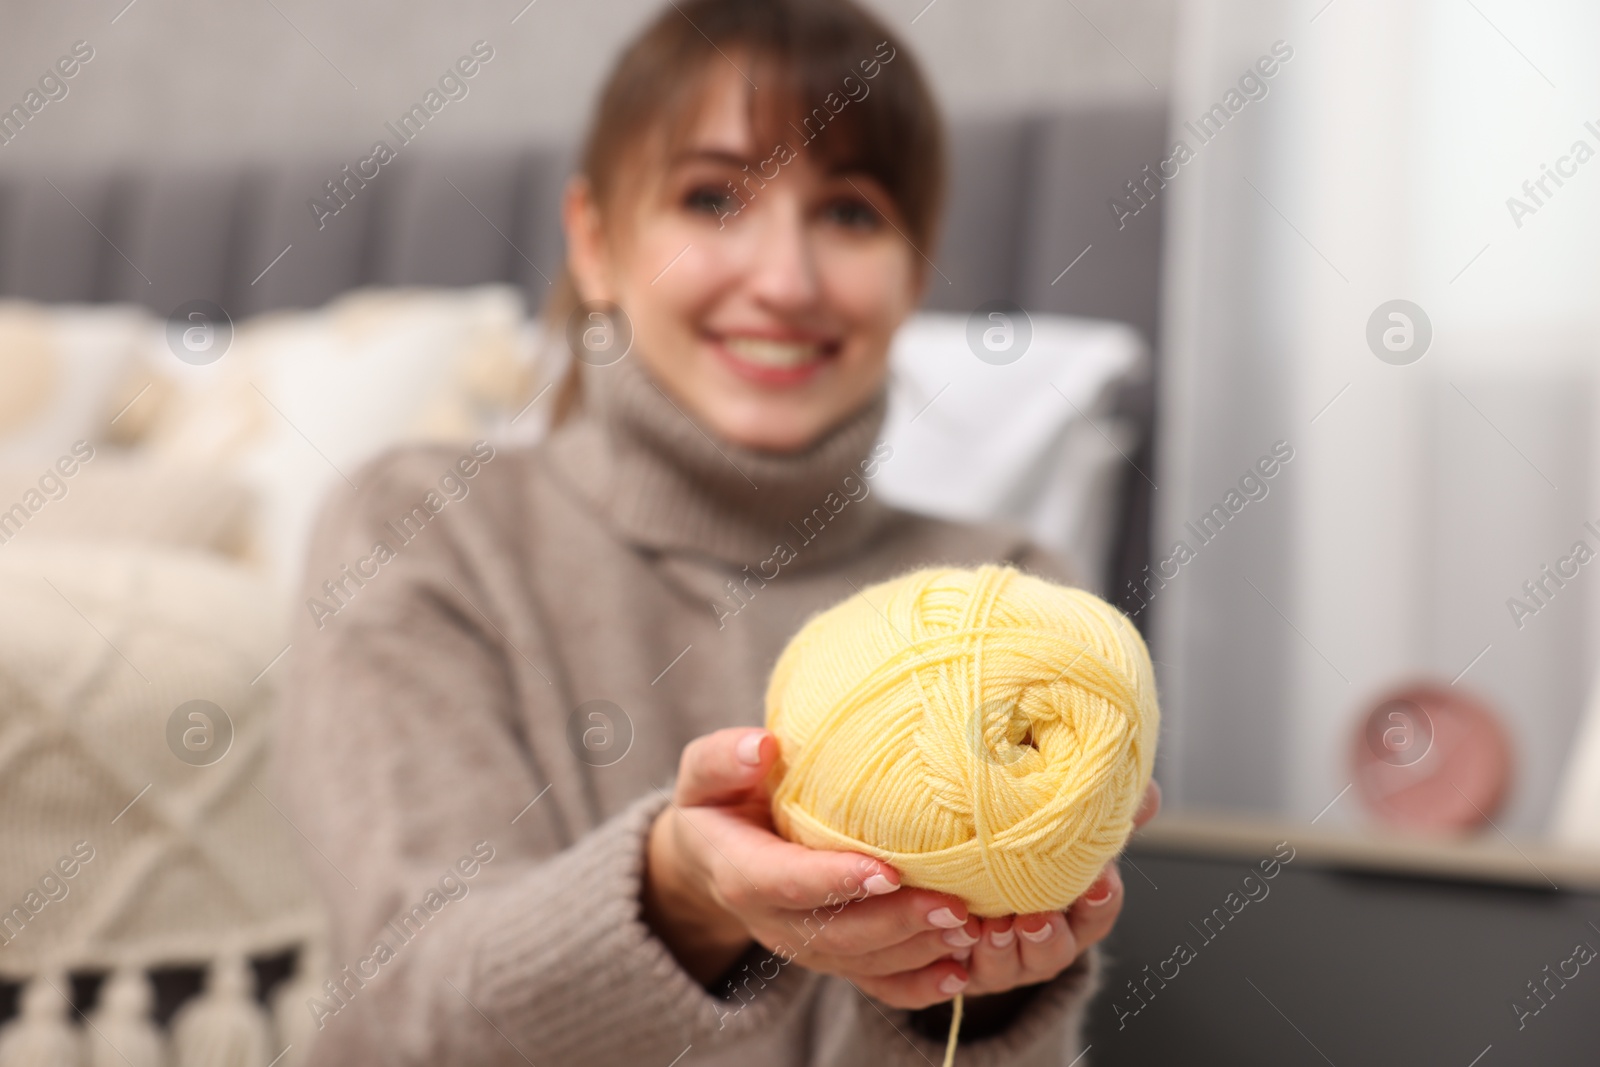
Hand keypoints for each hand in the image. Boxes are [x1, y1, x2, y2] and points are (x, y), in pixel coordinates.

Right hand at [643, 726, 982, 1004]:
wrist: (710, 860)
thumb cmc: (718, 804)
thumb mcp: (704, 776)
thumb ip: (723, 761)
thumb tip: (761, 746)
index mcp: (742, 874)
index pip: (788, 883)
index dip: (836, 881)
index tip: (888, 871)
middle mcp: (773, 922)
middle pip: (836, 935)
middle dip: (897, 924)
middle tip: (954, 905)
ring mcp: (805, 947)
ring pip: (861, 964)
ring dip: (916, 953)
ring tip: (968, 929)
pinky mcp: (831, 959)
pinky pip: (872, 984)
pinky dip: (916, 987)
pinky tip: (958, 973)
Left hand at [946, 779, 1160, 1001]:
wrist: (963, 881)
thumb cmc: (1024, 846)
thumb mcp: (1061, 825)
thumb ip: (1098, 809)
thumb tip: (1147, 792)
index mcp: (1075, 910)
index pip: (1098, 911)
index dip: (1101, 900)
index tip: (1100, 882)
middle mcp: (1043, 942)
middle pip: (1057, 952)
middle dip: (1049, 937)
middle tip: (1035, 919)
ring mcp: (1004, 960)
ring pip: (1008, 968)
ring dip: (1003, 951)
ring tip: (993, 929)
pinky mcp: (961, 967)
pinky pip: (961, 973)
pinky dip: (960, 960)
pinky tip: (956, 939)